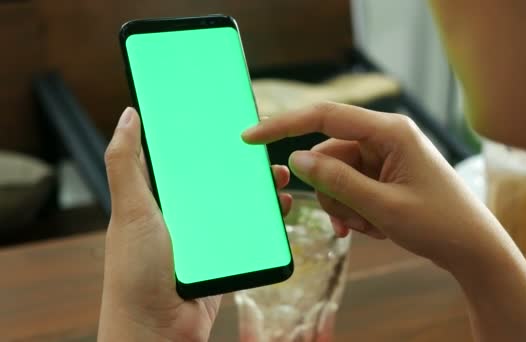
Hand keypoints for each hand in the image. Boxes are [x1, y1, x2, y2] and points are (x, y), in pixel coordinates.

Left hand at [98, 107, 291, 340]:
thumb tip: (129, 114)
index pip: (184, 158)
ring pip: (240, 203)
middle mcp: (184, 214)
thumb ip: (125, 162)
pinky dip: (268, 219)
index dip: (203, 137)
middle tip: (263, 146)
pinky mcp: (226, 256)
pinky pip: (252, 232)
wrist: (158, 330)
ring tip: (279, 174)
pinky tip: (281, 207)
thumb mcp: (130, 210)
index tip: (225, 117)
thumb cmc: (135, 273)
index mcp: (159, 198)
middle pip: (218, 178)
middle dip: (242, 161)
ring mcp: (207, 237)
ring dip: (261, 188)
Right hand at [242, 102, 506, 267]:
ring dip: (345, 206)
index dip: (284, 125)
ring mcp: (385, 156)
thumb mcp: (382, 207)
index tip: (251, 136)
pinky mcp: (385, 173)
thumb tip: (297, 160)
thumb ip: (337, 180)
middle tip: (351, 220)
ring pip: (337, 175)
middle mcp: (386, 137)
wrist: (472, 248)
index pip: (325, 117)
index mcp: (390, 131)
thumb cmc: (439, 224)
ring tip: (371, 226)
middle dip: (332, 191)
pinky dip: (354, 209)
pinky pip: (351, 186)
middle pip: (329, 155)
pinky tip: (373, 227)